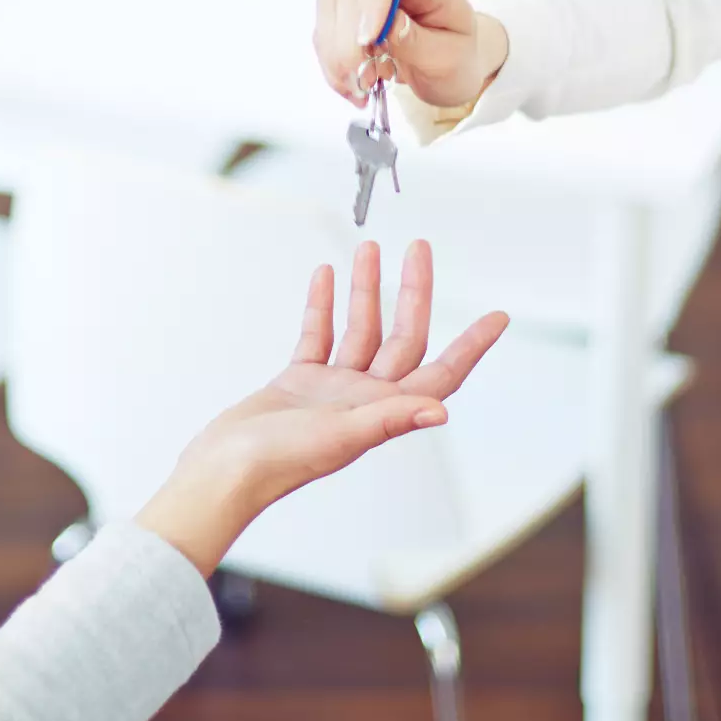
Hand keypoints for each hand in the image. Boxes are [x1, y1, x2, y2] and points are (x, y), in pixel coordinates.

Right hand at [135, 239, 507, 575]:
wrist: (222, 473)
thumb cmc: (277, 464)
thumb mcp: (338, 437)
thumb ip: (387, 419)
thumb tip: (441, 410)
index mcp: (382, 413)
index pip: (440, 374)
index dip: (472, 347)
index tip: (498, 317)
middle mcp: (363, 399)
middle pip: (402, 338)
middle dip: (413, 292)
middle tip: (420, 247)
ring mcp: (331, 390)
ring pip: (359, 329)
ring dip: (365, 290)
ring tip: (369, 248)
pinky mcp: (297, 383)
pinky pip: (318, 336)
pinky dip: (323, 306)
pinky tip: (325, 276)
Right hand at [312, 0, 507, 109]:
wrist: (448, 68)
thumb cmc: (456, 57)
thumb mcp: (450, 58)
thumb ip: (419, 41)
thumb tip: (387, 26)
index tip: (368, 39)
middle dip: (349, 41)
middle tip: (364, 81)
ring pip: (329, 8)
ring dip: (336, 56)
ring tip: (361, 88)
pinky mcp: (344, 14)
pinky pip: (324, 33)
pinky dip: (332, 65)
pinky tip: (352, 86)